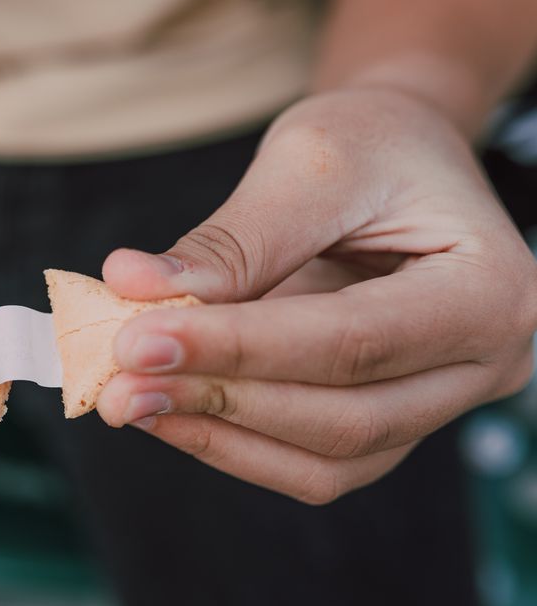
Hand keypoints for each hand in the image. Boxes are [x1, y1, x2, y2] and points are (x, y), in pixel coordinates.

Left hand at [98, 87, 536, 503]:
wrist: (399, 159)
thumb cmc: (370, 144)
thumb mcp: (309, 164)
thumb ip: (231, 243)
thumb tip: (129, 288)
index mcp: (488, 291)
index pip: (351, 343)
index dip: (238, 350)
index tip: (136, 341)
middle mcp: (481, 365)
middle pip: (345, 418)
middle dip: (221, 402)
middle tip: (117, 382)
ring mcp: (437, 403)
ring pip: (328, 461)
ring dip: (219, 435)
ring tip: (129, 400)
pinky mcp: (387, 419)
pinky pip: (310, 460)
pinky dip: (233, 442)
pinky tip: (167, 406)